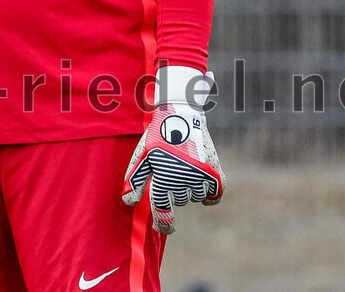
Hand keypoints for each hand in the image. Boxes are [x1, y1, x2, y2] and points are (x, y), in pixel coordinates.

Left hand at [122, 67, 224, 234]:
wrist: (181, 115)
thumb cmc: (157, 137)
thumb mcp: (142, 155)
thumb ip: (134, 179)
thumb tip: (128, 202)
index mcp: (163, 175)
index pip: (162, 209)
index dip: (163, 222)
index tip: (165, 228)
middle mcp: (183, 178)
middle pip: (178, 200)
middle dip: (173, 190)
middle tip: (171, 169)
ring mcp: (201, 175)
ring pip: (195, 196)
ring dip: (188, 187)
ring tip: (183, 166)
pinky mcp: (215, 171)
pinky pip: (215, 195)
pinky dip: (209, 194)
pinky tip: (202, 184)